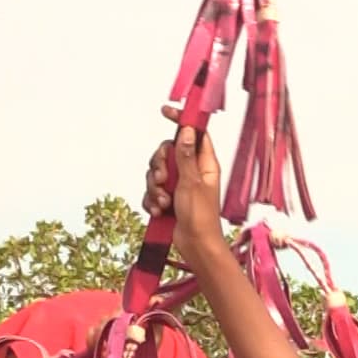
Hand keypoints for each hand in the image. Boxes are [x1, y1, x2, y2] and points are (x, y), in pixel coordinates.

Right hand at [144, 107, 225, 266]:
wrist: (195, 246)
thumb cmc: (201, 217)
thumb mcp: (192, 182)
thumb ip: (186, 156)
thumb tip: (186, 130)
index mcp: (204, 164)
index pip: (194, 134)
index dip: (181, 121)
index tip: (166, 112)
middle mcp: (191, 172)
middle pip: (167, 152)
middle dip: (159, 165)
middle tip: (163, 179)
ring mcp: (179, 185)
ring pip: (156, 173)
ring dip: (155, 188)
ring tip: (164, 202)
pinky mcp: (168, 199)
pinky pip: (152, 191)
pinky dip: (153, 200)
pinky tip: (159, 211)